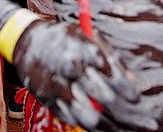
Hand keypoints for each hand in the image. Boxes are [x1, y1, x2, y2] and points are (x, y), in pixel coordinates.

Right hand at [13, 21, 138, 129]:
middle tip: (122, 110)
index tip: (135, 98)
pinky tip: (89, 121)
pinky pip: (67, 115)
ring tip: (110, 127)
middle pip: (98, 92)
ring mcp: (56, 83)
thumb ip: (112, 59)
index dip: (126, 88)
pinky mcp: (46, 97)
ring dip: (99, 121)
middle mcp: (69, 66)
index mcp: (83, 48)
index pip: (111, 72)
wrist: (27, 42)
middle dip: (112, 101)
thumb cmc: (64, 40)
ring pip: (82, 110)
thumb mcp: (89, 39)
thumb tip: (133, 81)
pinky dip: (79, 120)